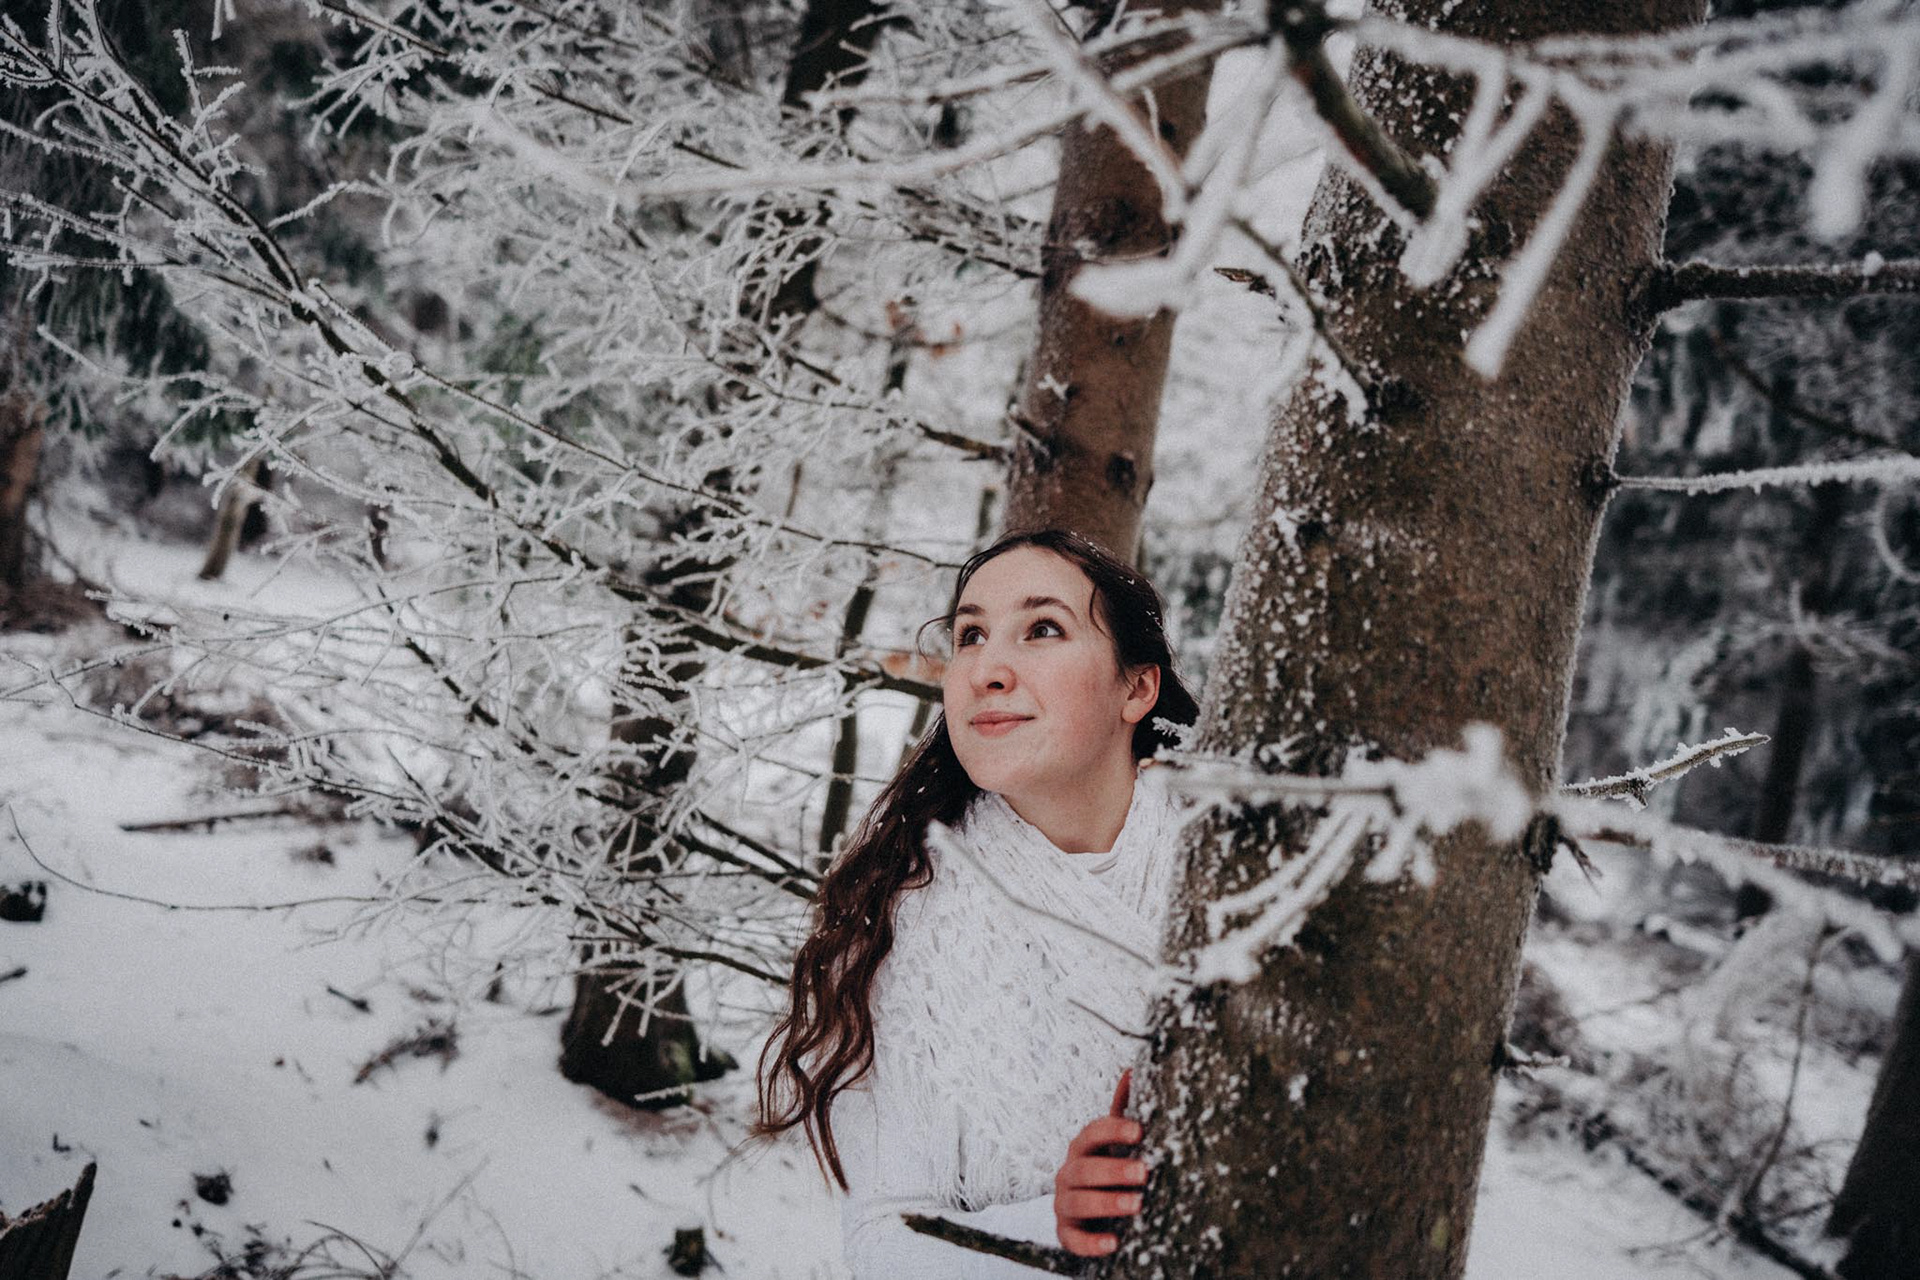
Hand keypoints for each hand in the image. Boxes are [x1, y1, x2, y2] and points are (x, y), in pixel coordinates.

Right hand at [1053, 1069, 1147, 1257]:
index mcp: (1082, 1148)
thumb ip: (1121, 1111)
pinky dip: (1092, 1242)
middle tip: (1145, 1172)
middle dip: (1114, 1169)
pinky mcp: (1066, 1234)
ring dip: (1107, 1202)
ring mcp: (1064, 1205)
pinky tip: (1114, 1243)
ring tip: (1137, 1204)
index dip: (1113, 1131)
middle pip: (1084, 1169)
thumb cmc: (1107, 1171)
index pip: (1091, 1133)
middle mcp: (1068, 1174)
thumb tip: (1132, 1070)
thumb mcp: (1115, 1143)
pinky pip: (1074, 1240)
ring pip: (1079, 1203)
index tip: (1140, 1132)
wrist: (1092, 1215)